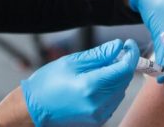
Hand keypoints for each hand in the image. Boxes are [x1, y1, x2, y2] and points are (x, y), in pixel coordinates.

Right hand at [21, 39, 139, 126]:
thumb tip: (118, 46)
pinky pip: (113, 101)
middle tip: (114, 53)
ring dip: (117, 77)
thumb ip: (98, 55)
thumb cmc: (47, 84)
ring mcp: (98, 115)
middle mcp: (97, 104)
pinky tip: (97, 83)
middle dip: (123, 64)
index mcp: (90, 87)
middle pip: (124, 80)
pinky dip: (111, 89)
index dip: (130, 54)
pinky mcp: (97, 121)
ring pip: (120, 91)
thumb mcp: (71, 62)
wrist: (33, 110)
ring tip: (101, 69)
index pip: (123, 69)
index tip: (129, 44)